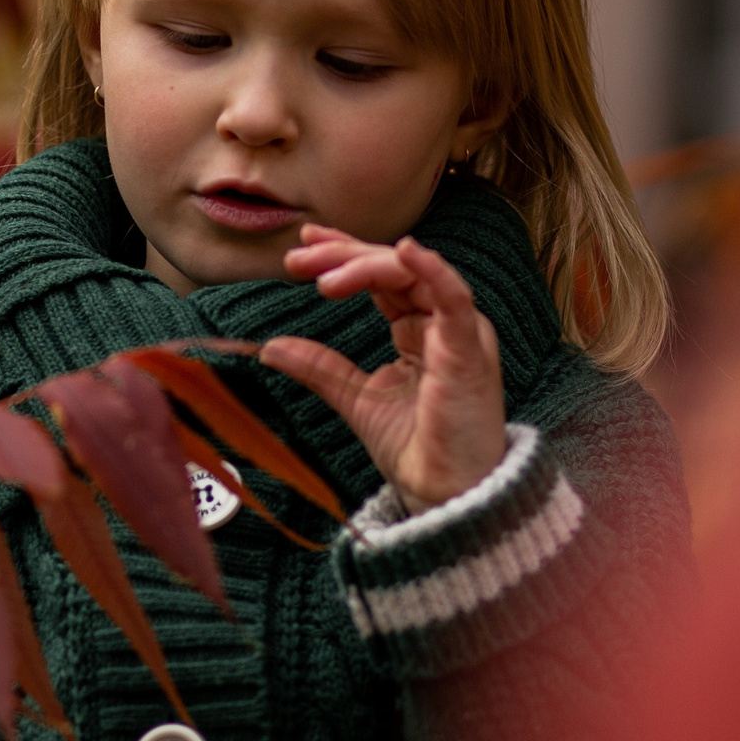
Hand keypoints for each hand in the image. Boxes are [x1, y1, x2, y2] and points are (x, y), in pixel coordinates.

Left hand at [261, 225, 505, 509]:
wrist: (445, 493)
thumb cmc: (415, 447)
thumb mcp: (355, 398)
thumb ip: (319, 367)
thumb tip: (271, 347)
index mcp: (419, 330)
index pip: (381, 276)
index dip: (344, 254)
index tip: (302, 247)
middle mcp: (441, 323)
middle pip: (393, 268)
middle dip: (344, 256)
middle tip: (298, 259)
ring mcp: (458, 333)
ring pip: (415, 275)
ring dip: (368, 266)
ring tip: (324, 277)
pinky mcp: (468, 350)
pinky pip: (455, 298)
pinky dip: (433, 270)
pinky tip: (406, 250)